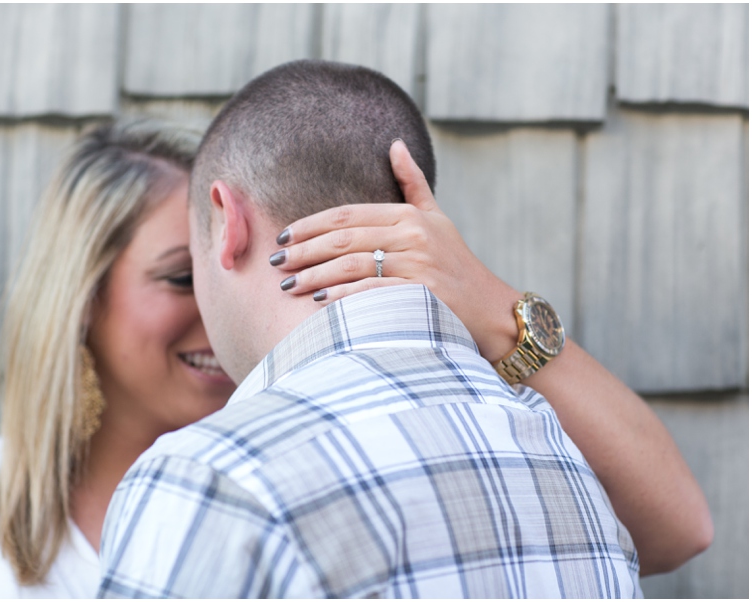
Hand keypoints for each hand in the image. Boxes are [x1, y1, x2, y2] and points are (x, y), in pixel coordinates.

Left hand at [270, 139, 520, 361]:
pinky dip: (342, 296)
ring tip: (288, 286)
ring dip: (314, 276)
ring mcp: (418, 265)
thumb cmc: (457, 264)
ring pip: (351, 265)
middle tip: (276, 262)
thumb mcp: (436, 218)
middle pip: (343, 239)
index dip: (310, 224)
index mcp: (410, 216)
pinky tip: (319, 301)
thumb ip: (412, 183)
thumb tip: (395, 144)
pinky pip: (371, 292)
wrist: (490, 309)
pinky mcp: (421, 295)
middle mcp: (413, 236)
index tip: (284, 236)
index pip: (347, 215)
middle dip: (303, 251)